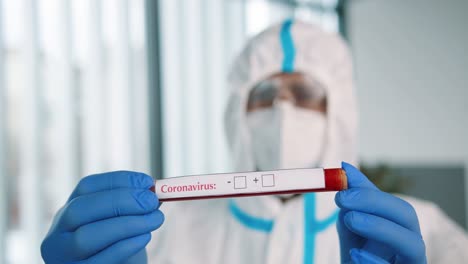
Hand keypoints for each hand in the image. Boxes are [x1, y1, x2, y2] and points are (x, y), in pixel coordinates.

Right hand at [41, 171, 163, 263]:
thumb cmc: (120, 245)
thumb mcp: (124, 220)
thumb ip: (136, 204)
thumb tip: (154, 190)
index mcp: (69, 211)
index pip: (86, 186)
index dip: (119, 181)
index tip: (148, 182)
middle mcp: (59, 233)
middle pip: (80, 209)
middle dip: (120, 201)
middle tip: (151, 201)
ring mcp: (63, 257)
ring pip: (85, 237)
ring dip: (126, 224)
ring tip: (155, 219)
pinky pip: (100, 260)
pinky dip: (126, 245)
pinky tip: (144, 237)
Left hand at [335, 162, 425, 263]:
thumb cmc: (357, 253)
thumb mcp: (351, 225)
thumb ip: (352, 198)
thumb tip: (345, 166)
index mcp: (403, 229)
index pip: (398, 207)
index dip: (371, 195)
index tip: (341, 190)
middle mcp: (412, 247)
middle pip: (409, 219)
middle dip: (377, 204)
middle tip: (343, 200)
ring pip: (413, 246)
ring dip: (381, 228)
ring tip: (349, 219)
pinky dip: (374, 261)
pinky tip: (355, 253)